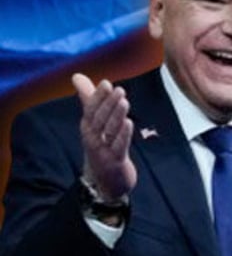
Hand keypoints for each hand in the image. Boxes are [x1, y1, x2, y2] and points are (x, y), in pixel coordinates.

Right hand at [73, 73, 136, 200]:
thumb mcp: (94, 122)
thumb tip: (76, 76)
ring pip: (110, 131)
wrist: (106, 180)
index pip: (91, 109)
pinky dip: (123, 135)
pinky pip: (119, 146)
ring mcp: (102, 150)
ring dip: (117, 116)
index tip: (106, 83)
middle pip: (99, 119)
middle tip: (119, 90)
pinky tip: (129, 123)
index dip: (98, 96)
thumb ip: (89, 98)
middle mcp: (92, 137)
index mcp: (87, 126)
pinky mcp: (115, 161)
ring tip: (124, 102)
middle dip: (108, 104)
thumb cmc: (101, 145)